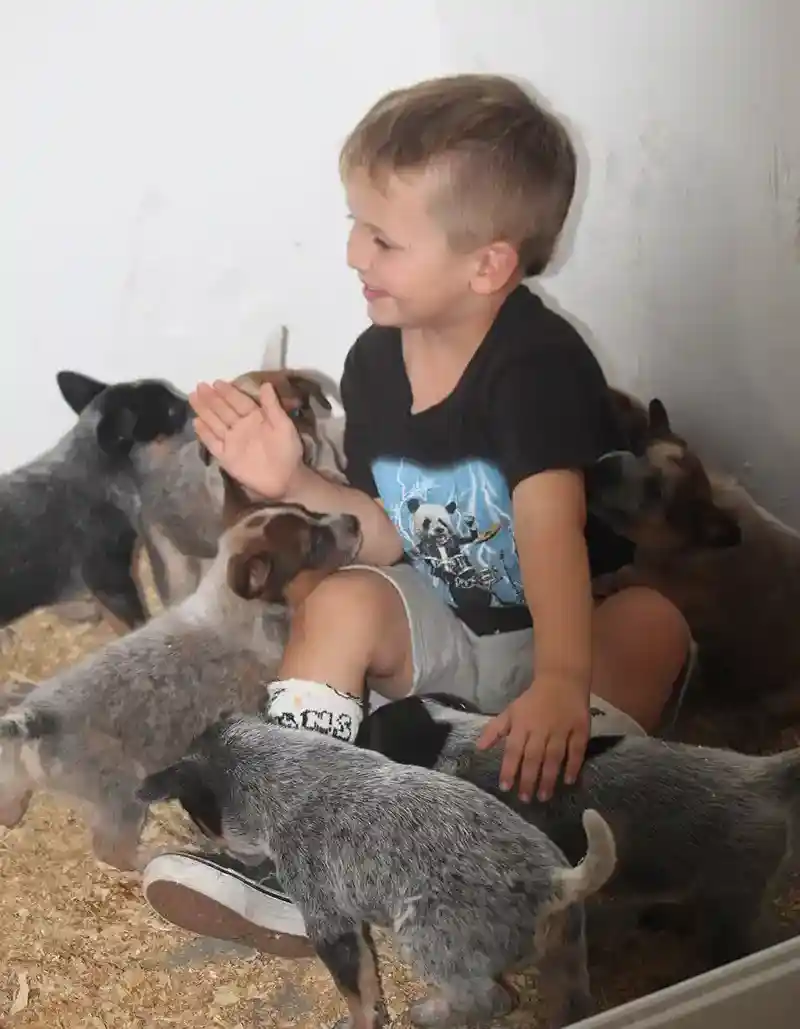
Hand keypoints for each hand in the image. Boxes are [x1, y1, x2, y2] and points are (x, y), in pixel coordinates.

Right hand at [189, 380, 303, 498]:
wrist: (285, 479)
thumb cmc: (288, 450)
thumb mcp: (284, 425)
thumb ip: (272, 406)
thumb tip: (266, 384)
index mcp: (255, 418)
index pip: (239, 401)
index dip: (228, 392)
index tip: (216, 382)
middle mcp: (241, 427)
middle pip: (223, 410)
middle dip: (211, 398)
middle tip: (199, 386)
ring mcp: (232, 441)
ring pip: (215, 423)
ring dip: (204, 411)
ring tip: (193, 397)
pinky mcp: (226, 456)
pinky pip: (213, 443)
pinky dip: (205, 433)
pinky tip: (196, 422)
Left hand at [476, 677, 589, 802]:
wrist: (562, 680)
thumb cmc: (533, 700)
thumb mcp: (511, 711)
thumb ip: (495, 730)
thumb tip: (478, 748)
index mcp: (522, 724)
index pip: (513, 749)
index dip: (509, 769)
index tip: (505, 787)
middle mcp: (541, 728)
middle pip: (533, 757)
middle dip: (528, 779)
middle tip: (525, 799)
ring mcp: (561, 729)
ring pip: (554, 756)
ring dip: (549, 777)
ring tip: (543, 796)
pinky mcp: (580, 729)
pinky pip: (577, 750)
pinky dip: (573, 765)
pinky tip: (568, 780)